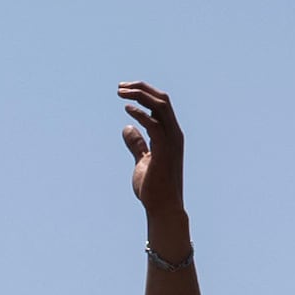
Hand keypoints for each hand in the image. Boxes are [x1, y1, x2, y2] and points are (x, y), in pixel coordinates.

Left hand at [119, 82, 186, 222]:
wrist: (163, 208)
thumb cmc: (154, 187)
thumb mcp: (142, 160)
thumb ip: (137, 144)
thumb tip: (127, 129)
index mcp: (170, 135)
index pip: (161, 104)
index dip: (144, 93)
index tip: (124, 90)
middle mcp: (174, 134)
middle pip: (162, 99)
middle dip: (141, 88)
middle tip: (120, 87)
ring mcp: (172, 141)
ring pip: (161, 106)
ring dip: (141, 96)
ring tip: (120, 92)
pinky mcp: (165, 150)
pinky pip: (155, 124)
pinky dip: (142, 113)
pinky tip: (128, 109)